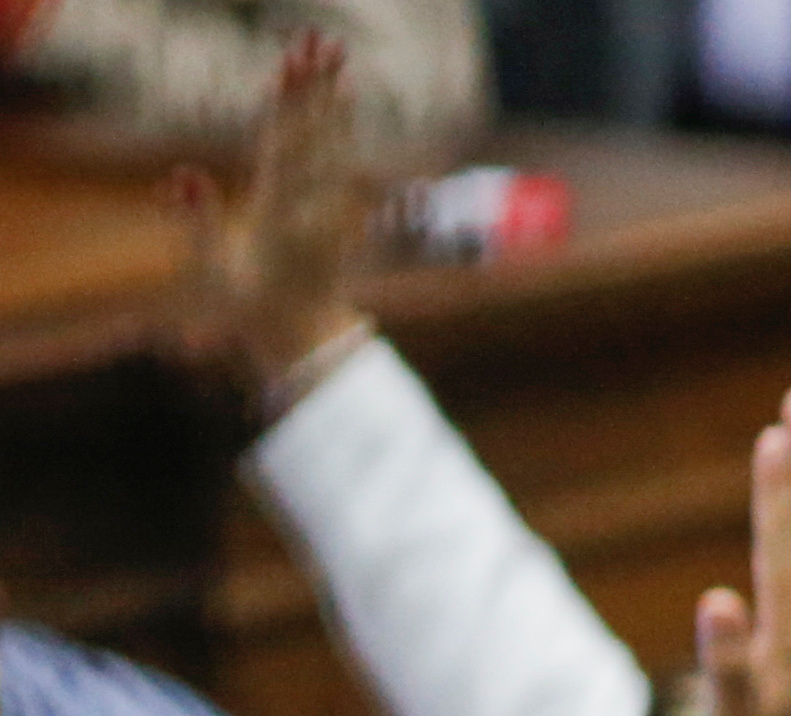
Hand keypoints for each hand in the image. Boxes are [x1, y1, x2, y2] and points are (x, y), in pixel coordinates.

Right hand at [172, 35, 380, 396]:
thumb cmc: (249, 306)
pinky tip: (346, 91)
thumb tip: (180, 175)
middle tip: (316, 39)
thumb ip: (196, 222)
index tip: (287, 68)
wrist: (308, 337)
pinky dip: (342, 122)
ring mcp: (333, 210)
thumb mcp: (215, 271)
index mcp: (279, 220)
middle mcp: (314, 208)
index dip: (287, 108)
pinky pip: (342, 158)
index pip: (284, 152)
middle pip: (314, 136)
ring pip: (334, 140)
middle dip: (313, 85)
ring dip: (331, 93)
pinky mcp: (342, 209)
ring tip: (334, 50)